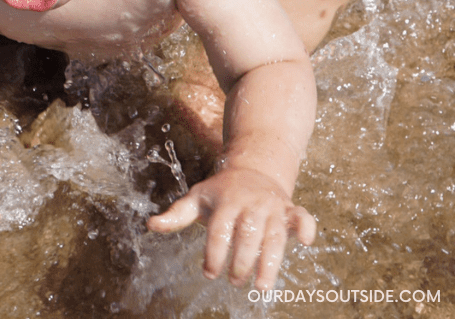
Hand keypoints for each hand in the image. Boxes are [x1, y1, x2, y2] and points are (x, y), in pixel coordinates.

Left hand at [146, 167, 315, 289]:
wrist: (252, 169)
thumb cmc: (219, 192)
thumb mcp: (196, 199)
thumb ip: (176, 215)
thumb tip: (150, 225)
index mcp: (225, 201)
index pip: (219, 229)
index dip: (213, 252)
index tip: (208, 273)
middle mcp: (250, 203)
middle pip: (247, 235)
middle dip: (240, 261)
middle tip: (233, 283)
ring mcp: (271, 206)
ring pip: (274, 234)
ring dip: (270, 261)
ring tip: (262, 287)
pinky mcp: (289, 209)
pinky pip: (302, 216)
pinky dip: (306, 227)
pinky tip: (306, 243)